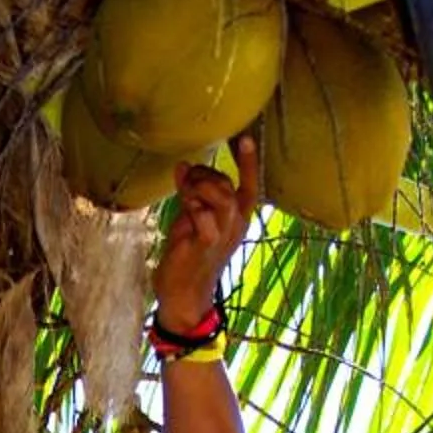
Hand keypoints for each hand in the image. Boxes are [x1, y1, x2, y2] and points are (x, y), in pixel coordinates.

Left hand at [151, 145, 254, 327]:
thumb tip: (182, 165)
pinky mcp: (207, 243)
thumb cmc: (187, 257)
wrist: (183, 295)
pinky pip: (204, 214)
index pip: (250, 184)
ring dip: (198, 187)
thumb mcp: (190, 219)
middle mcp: (235, 225)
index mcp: (236, 217)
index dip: (248, 161)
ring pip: (220, 195)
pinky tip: (185, 208)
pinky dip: (193, 205)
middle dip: (202, 175)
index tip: (245, 137)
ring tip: (184, 194)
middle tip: (184, 182)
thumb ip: (190, 193)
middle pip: (226, 184)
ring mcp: (223, 234)